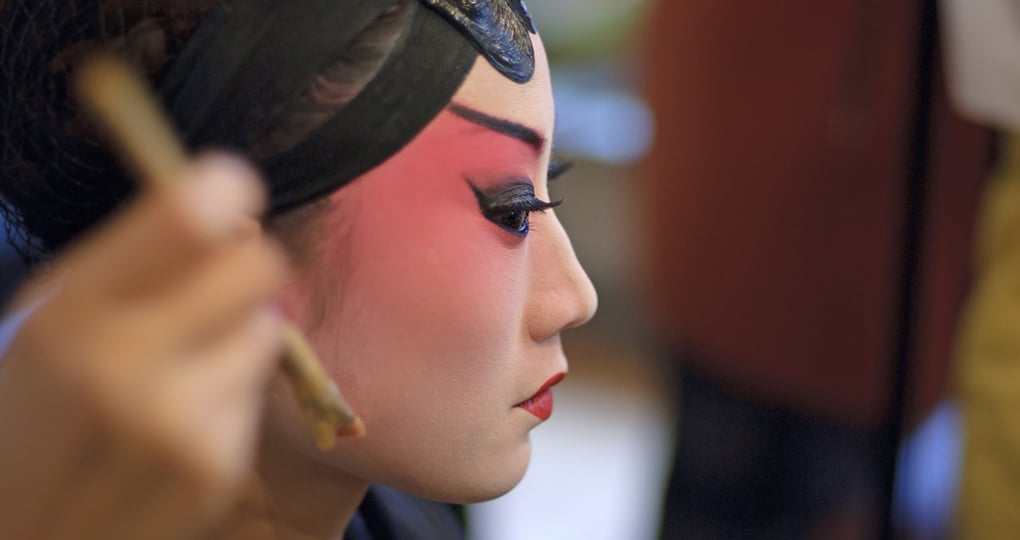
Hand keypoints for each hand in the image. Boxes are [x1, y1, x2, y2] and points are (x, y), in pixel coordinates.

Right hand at [0, 155, 287, 539]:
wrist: (23, 531)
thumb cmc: (41, 407)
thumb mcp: (57, 319)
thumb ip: (140, 261)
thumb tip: (239, 211)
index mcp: (71, 317)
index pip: (187, 221)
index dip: (226, 191)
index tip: (230, 192)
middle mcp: (127, 367)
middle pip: (258, 266)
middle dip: (244, 265)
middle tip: (214, 283)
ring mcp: (179, 423)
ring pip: (266, 325)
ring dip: (238, 334)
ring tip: (183, 366)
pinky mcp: (217, 466)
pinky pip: (258, 390)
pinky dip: (231, 391)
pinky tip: (183, 419)